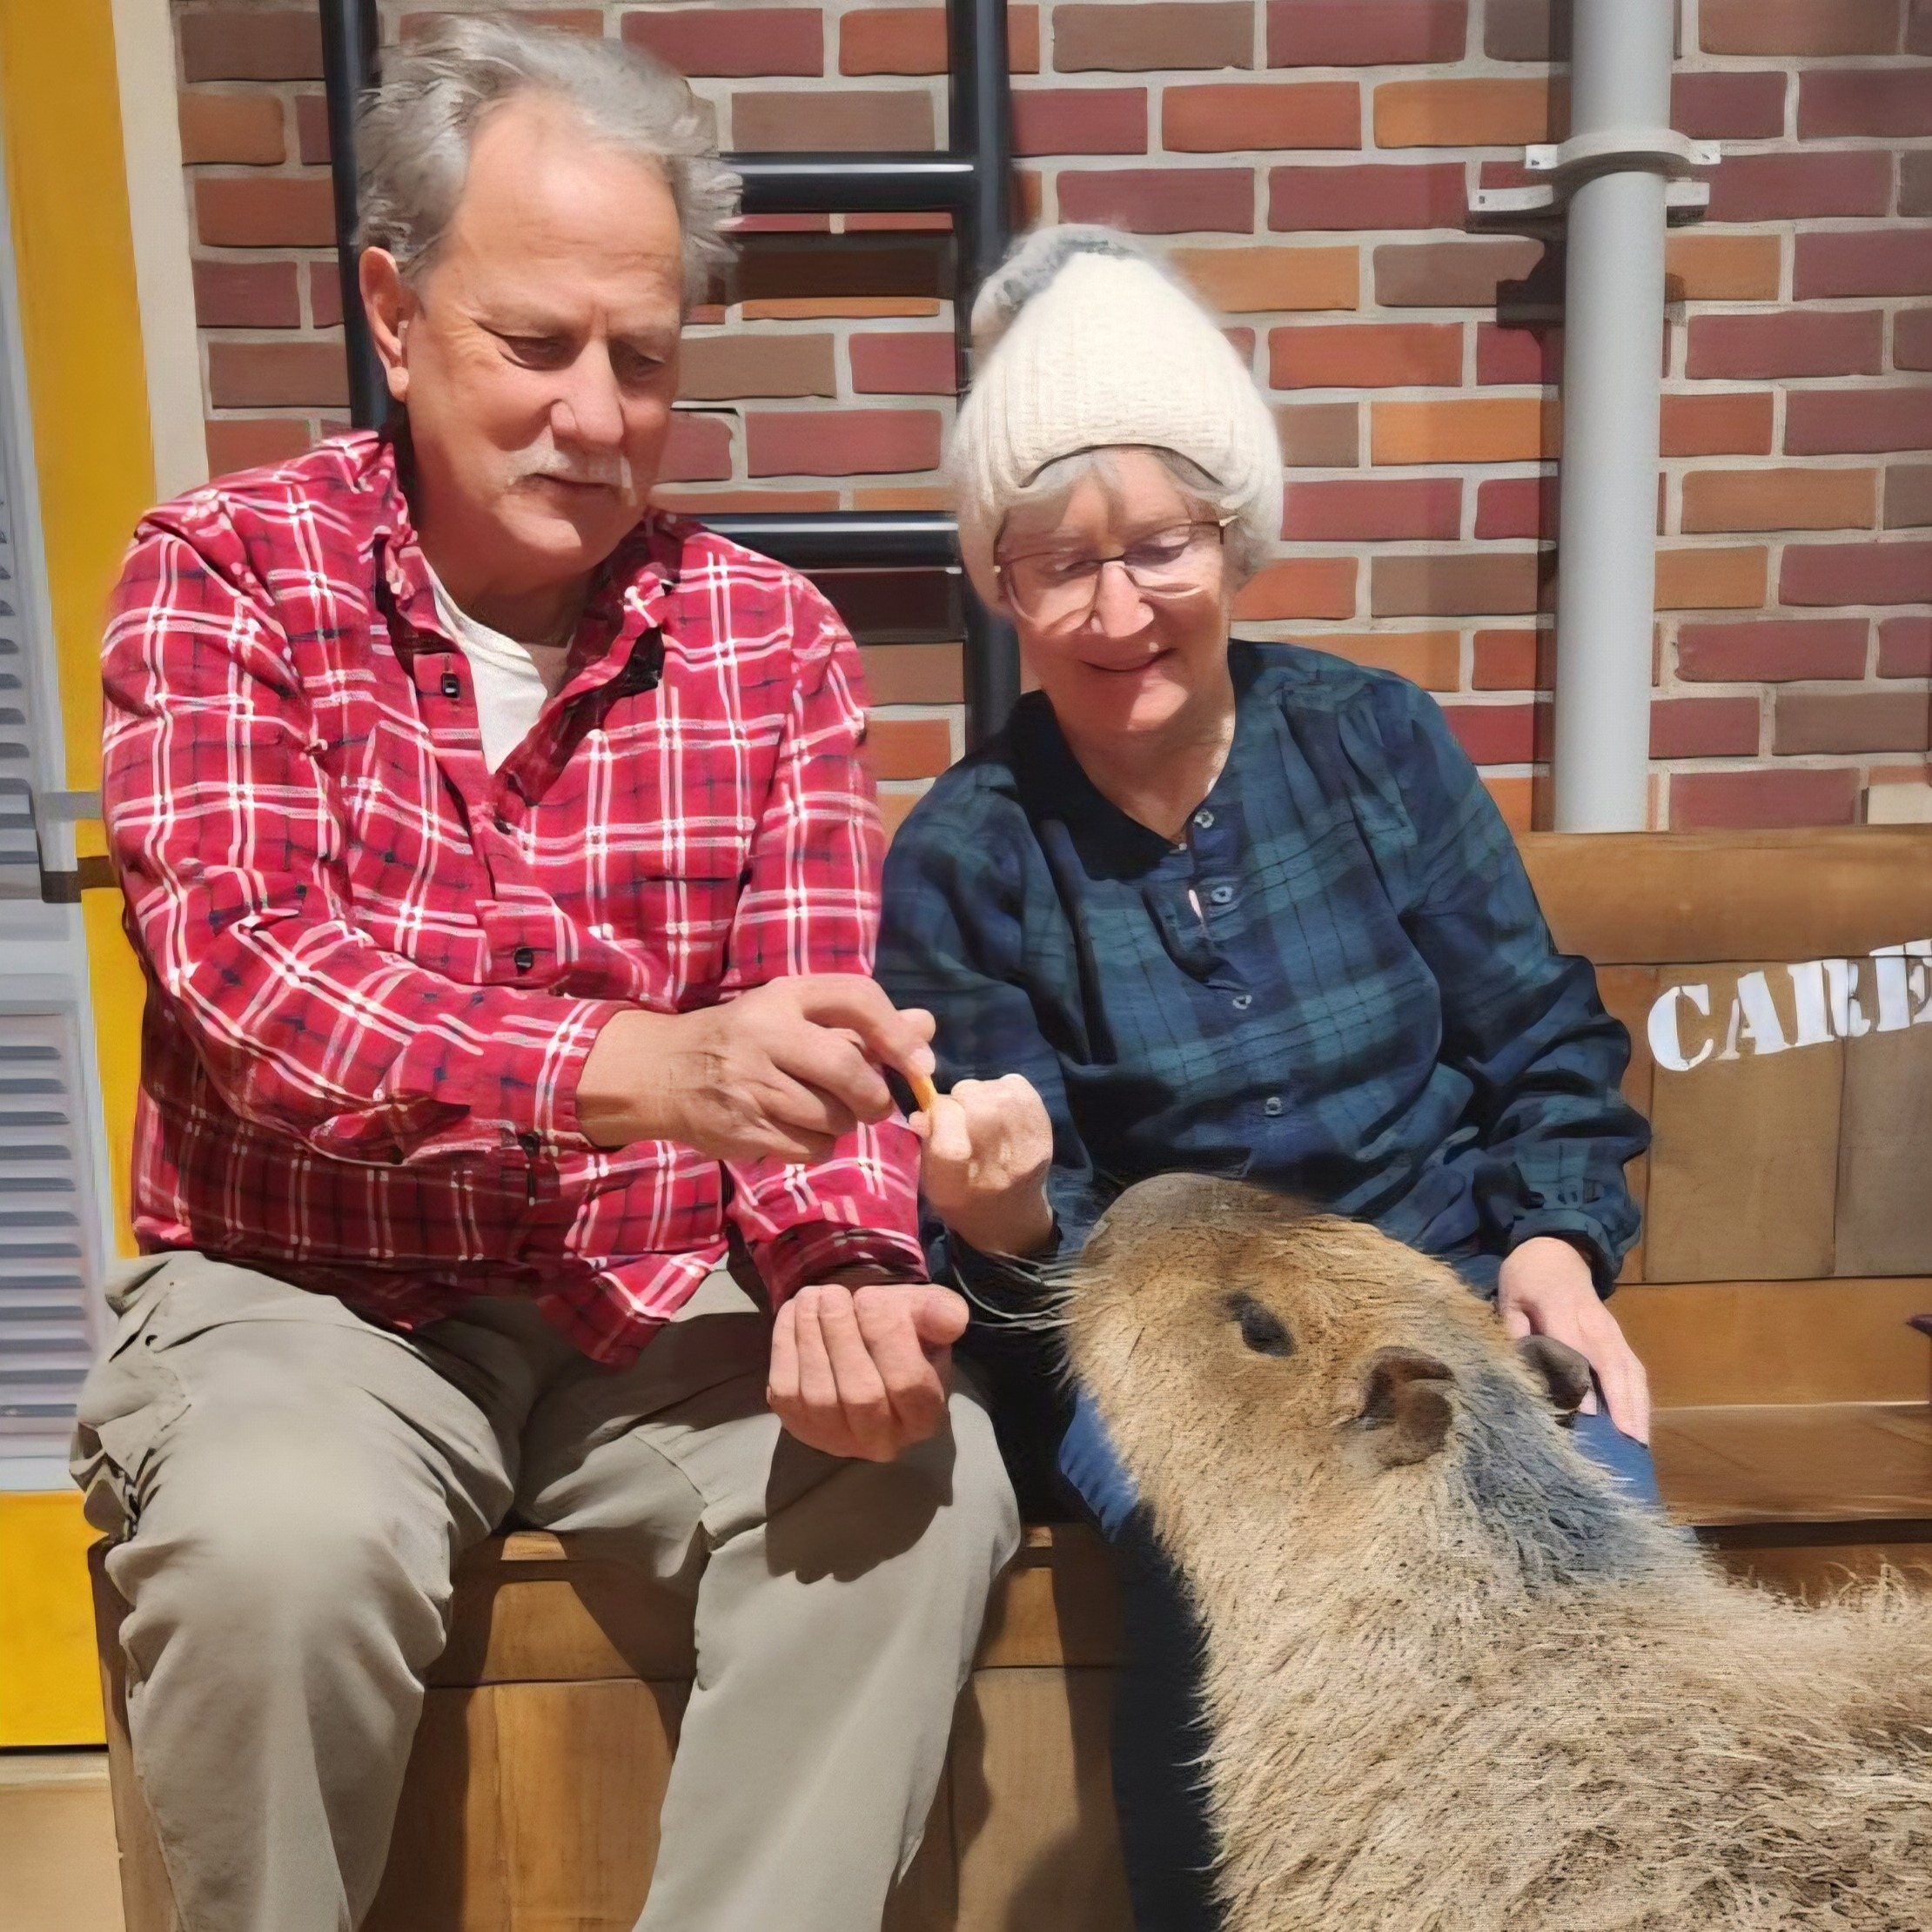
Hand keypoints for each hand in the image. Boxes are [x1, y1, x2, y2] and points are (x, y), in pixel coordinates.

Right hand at [574, 977, 934, 1162]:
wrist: (663, 1072)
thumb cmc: (745, 1040)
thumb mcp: (795, 1015)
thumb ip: (861, 1023)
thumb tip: (926, 1025)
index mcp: (785, 997)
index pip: (856, 997)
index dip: (897, 1033)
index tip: (920, 1063)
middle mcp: (766, 1034)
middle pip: (848, 1068)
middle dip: (874, 1095)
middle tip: (874, 1104)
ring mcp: (751, 1084)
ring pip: (833, 1116)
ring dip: (844, 1123)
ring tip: (825, 1112)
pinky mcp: (742, 1128)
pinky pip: (810, 1147)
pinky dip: (819, 1145)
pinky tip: (800, 1130)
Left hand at [767, 1282, 968, 1459]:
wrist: (864, 1353)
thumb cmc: (902, 1335)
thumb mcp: (927, 1317)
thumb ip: (940, 1313)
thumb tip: (951, 1318)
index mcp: (925, 1416)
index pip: (909, 1383)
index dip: (886, 1334)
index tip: (870, 1297)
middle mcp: (883, 1440)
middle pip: (861, 1394)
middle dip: (841, 1333)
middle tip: (832, 1292)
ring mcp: (837, 1439)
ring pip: (819, 1394)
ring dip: (810, 1335)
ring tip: (812, 1297)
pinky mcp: (799, 1427)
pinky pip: (786, 1390)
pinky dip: (786, 1344)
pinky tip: (795, 1313)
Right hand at [912, 1074, 1054, 1256]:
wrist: (1011, 1217)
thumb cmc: (962, 1198)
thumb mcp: (933, 1183)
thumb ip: (927, 1146)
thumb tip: (922, 1113)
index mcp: (960, 1187)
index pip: (950, 1142)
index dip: (938, 1115)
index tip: (934, 1115)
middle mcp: (998, 1167)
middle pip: (975, 1107)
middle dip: (958, 1100)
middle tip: (957, 1114)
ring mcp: (1027, 1147)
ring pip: (995, 1092)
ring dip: (979, 1093)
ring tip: (977, 1109)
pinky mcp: (1045, 1130)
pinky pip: (1019, 1087)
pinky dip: (1003, 1088)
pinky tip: (997, 1104)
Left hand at [1496, 1236, 1650, 1442]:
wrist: (1556, 1250)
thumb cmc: (1526, 1278)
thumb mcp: (1509, 1297)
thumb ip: (1514, 1330)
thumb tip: (1520, 1367)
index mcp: (1561, 1310)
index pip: (1575, 1350)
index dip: (1581, 1383)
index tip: (1587, 1417)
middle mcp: (1594, 1324)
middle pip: (1614, 1365)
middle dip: (1624, 1404)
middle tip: (1628, 1443)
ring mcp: (1612, 1330)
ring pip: (1632, 1370)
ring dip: (1638, 1406)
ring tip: (1639, 1442)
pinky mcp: (1619, 1337)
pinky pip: (1635, 1368)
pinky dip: (1640, 1396)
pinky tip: (1639, 1422)